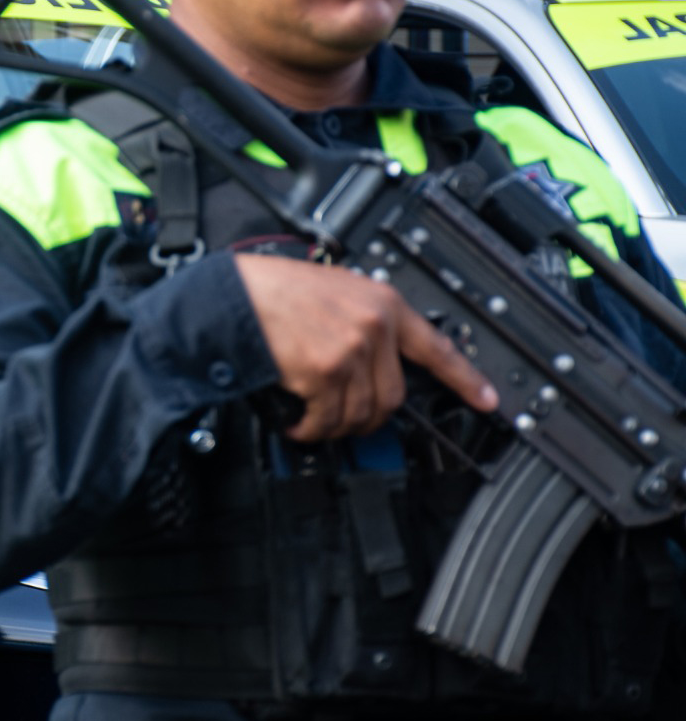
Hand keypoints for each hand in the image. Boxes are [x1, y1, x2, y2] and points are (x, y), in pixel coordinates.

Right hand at [234, 255, 497, 440]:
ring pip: (361, 413)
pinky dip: (311, 429)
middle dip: (367, 417)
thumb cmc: (272, 291)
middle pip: (392, 396)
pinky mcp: (326, 372)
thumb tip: (375, 363)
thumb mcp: (334, 291)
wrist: (234, 296)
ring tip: (312, 418)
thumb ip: (364, 321)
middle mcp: (374, 326)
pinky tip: (297, 421)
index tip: (487, 400)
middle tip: (343, 417)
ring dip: (334, 426)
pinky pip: (328, 419)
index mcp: (382, 303)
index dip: (466, 379)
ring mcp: (352, 350)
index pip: (437, 347)